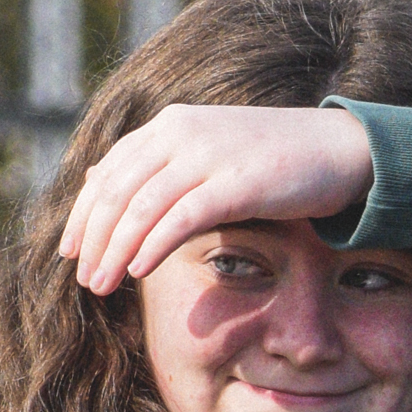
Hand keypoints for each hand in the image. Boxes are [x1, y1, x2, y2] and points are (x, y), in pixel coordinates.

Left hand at [59, 105, 373, 293]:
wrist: (341, 151)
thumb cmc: (276, 162)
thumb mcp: (211, 158)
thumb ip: (166, 171)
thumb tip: (117, 192)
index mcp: (170, 125)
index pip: (110, 170)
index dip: (84, 213)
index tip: (70, 250)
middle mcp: (182, 133)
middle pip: (117, 190)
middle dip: (93, 238)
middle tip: (82, 280)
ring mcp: (208, 155)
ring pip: (141, 206)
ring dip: (115, 250)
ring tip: (100, 286)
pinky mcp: (236, 181)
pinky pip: (181, 216)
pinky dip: (153, 244)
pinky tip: (138, 271)